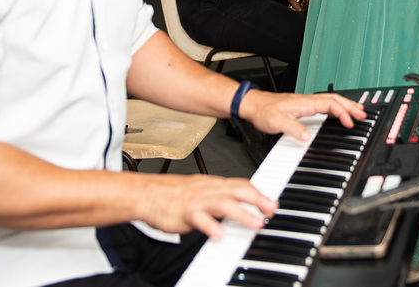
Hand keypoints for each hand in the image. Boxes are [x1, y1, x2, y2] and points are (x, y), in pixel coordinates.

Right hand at [136, 173, 276, 238]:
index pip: (240, 184)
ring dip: (242, 213)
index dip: (258, 194)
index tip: (272, 204)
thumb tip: (238, 206)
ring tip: (256, 223)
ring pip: (222, 203)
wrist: (146, 194)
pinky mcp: (184, 213)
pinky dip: (210, 226)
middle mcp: (208, 190)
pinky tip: (220, 234)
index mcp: (213, 185)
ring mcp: (196, 201)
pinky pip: (199, 219)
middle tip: (271, 210)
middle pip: (237, 190)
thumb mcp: (200, 192)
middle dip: (257, 199)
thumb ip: (219, 198)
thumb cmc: (171, 194)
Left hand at [239, 90, 366, 141]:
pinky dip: (335, 107)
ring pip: (330, 100)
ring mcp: (305, 103)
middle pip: (334, 99)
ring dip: (345, 104)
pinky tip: (337, 113)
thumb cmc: (263, 111)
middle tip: (363, 114)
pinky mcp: (302, 106)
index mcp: (304, 103)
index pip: (329, 104)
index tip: (350, 122)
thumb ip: (293, 128)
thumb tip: (308, 136)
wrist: (253, 105)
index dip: (342, 112)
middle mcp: (307, 101)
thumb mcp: (276, 122)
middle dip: (350, 105)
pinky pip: (324, 104)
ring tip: (357, 110)